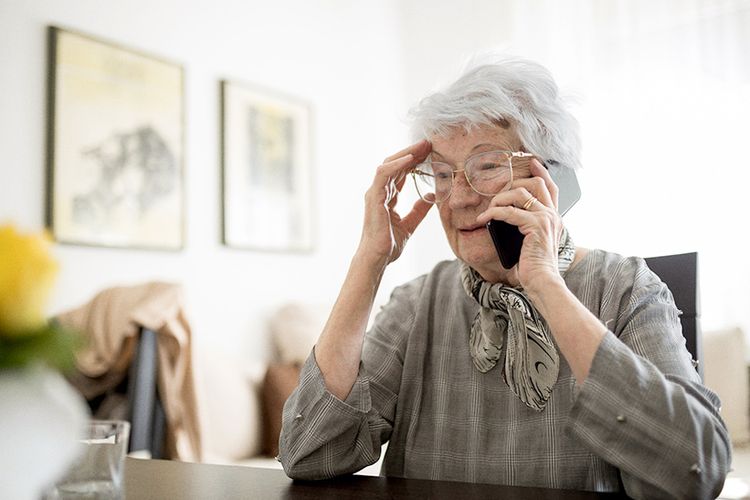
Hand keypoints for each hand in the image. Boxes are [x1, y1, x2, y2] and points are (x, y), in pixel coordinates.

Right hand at [357, 140, 432, 266]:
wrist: (378, 258)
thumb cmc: (388, 245)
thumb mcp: (410, 224)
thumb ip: (419, 210)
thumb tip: (430, 197)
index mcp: (387, 197)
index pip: (401, 173)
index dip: (415, 161)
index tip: (430, 152)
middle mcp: (379, 192)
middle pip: (395, 165)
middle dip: (412, 153)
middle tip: (429, 143)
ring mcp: (375, 193)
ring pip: (389, 164)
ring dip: (406, 154)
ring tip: (422, 146)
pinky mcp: (373, 197)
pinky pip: (383, 174)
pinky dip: (396, 164)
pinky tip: (410, 158)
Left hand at [475, 159, 564, 292]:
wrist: (542, 282)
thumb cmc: (533, 267)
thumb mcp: (531, 242)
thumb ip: (525, 226)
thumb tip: (504, 216)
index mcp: (554, 218)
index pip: (551, 187)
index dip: (541, 172)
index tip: (530, 162)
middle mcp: (553, 215)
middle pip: (535, 183)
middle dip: (513, 183)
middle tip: (496, 196)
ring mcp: (546, 219)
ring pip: (520, 193)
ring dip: (499, 199)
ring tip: (488, 211)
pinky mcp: (536, 227)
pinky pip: (509, 211)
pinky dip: (493, 213)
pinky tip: (484, 219)